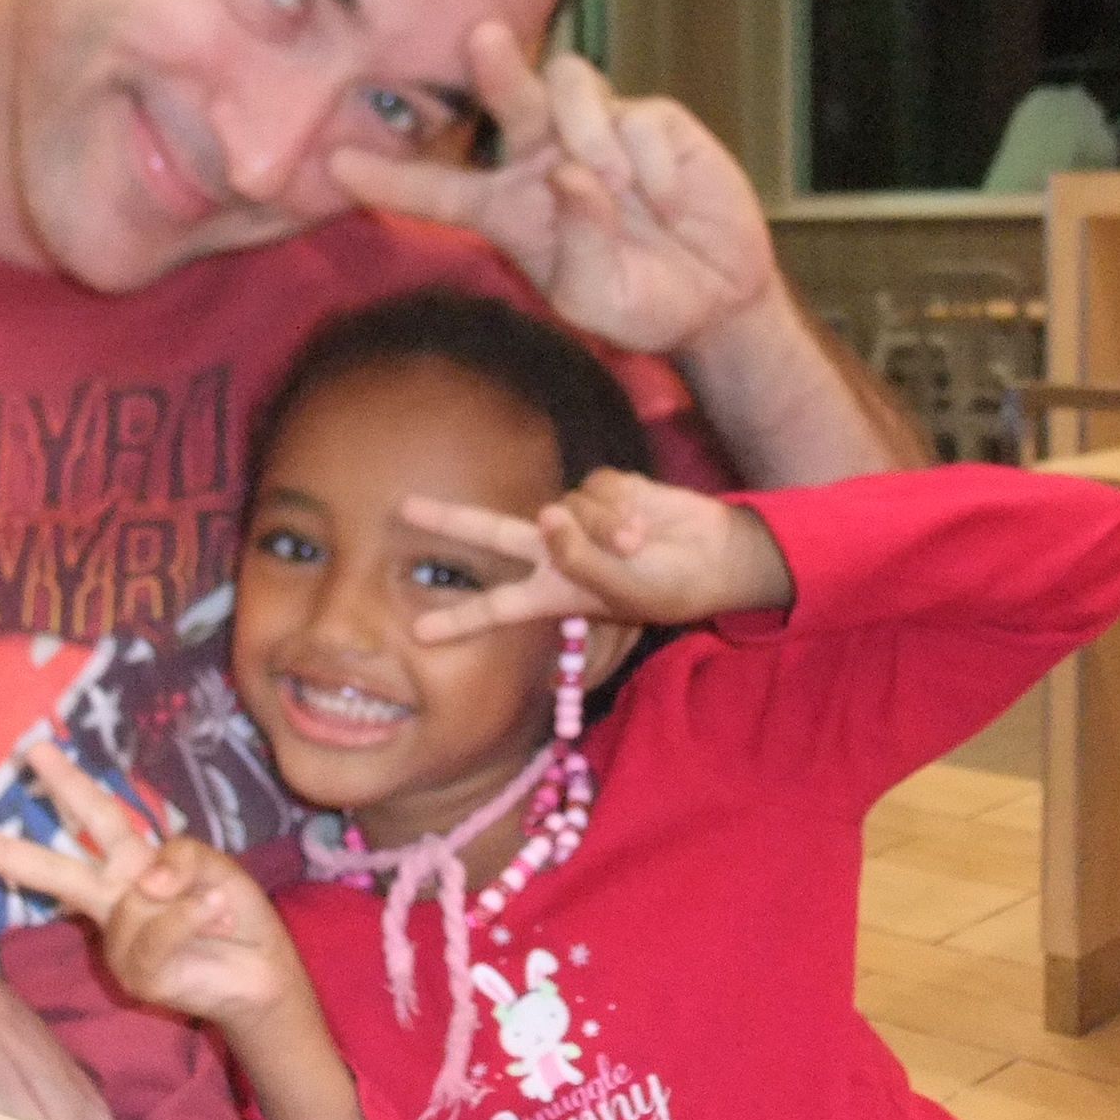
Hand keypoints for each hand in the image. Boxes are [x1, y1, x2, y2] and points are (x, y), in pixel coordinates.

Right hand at [0, 744, 307, 1035]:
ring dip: (190, 900)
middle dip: (4, 850)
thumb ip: (178, 857)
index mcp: (130, 862)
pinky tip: (215, 920)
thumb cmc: (231, 910)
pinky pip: (157, 931)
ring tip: (217, 910)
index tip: (33, 751)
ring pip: (137, 900)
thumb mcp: (213, 864)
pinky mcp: (134, 972)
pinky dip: (191, 919)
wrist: (260, 969)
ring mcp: (118, 939)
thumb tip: (143, 883)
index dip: (67, 783)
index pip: (94, 816)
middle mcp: (114, 898)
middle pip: (55, 869)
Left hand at [333, 26, 775, 354]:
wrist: (717, 296)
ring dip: (588, 131)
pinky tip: (665, 201)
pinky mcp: (650, 120)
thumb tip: (571, 173)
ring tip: (617, 186)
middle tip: (483, 37)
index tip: (338, 164)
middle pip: (504, 98)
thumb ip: (577, 246)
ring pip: (571, 86)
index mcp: (507, 209)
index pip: (437, 190)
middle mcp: (541, 159)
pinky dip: (648, 160)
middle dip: (494, 67)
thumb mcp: (598, 300)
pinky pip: (636, 115)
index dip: (390, 177)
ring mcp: (594, 131)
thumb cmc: (642, 302)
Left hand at [403, 469, 793, 642]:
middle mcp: (557, 553)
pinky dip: (620, 509)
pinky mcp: (604, 487)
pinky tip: (644, 524)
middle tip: (404, 507)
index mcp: (554, 592)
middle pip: (491, 532)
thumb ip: (580, 558)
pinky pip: (596, 488)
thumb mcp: (621, 590)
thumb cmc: (669, 586)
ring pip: (567, 508)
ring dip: (605, 529)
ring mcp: (578, 519)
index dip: (460, 619)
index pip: (498, 607)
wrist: (716, 555)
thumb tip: (546, 514)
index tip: (418, 632)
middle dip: (450, 519)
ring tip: (638, 548)